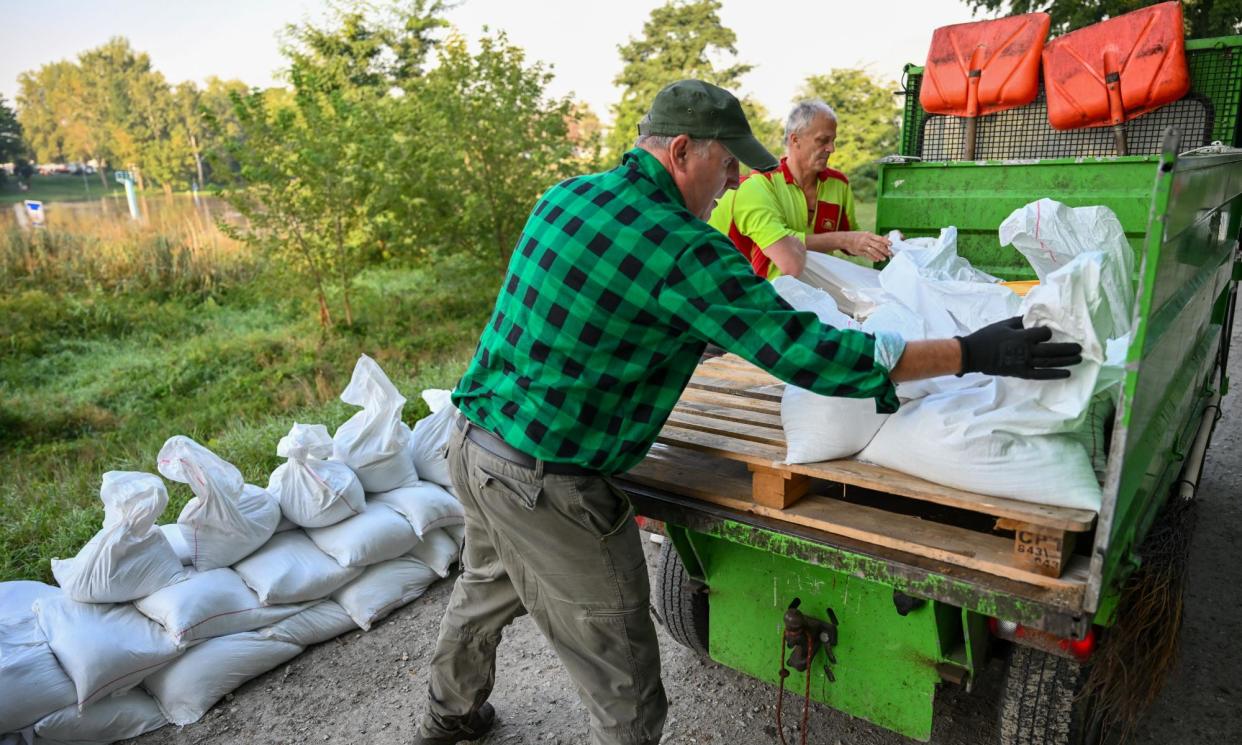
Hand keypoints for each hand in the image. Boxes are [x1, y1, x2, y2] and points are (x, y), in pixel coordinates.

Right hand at [837, 231, 892, 261]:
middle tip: (889, 253)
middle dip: (884, 250)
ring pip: (873, 251)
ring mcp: (862, 246)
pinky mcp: (859, 252)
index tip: (891, 244)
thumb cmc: (857, 236)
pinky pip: (867, 255)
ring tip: (884, 258)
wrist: (845, 239)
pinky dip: (873, 258)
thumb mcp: (865, 234)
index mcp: (869, 235)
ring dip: (879, 255)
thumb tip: (885, 241)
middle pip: (877, 245)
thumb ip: (874, 238)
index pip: (879, 238)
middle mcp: (866, 240)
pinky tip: (877, 260)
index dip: (886, 241)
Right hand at [957, 316, 1082, 379]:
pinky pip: (1041, 375)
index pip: (1044, 333)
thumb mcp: (1003, 324)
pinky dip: (1054, 374)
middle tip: (1079, 347)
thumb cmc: (987, 336)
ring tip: (1078, 358)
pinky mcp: (1021, 373)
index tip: (1049, 332)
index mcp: (1022, 336)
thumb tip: (1033, 318)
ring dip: (1066, 360)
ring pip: (1050, 362)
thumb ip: (1020, 321)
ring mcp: (1024, 363)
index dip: (1048, 332)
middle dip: (1068, 348)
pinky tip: (1066, 373)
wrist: (973, 354)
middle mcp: (1026, 350)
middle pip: (1052, 349)